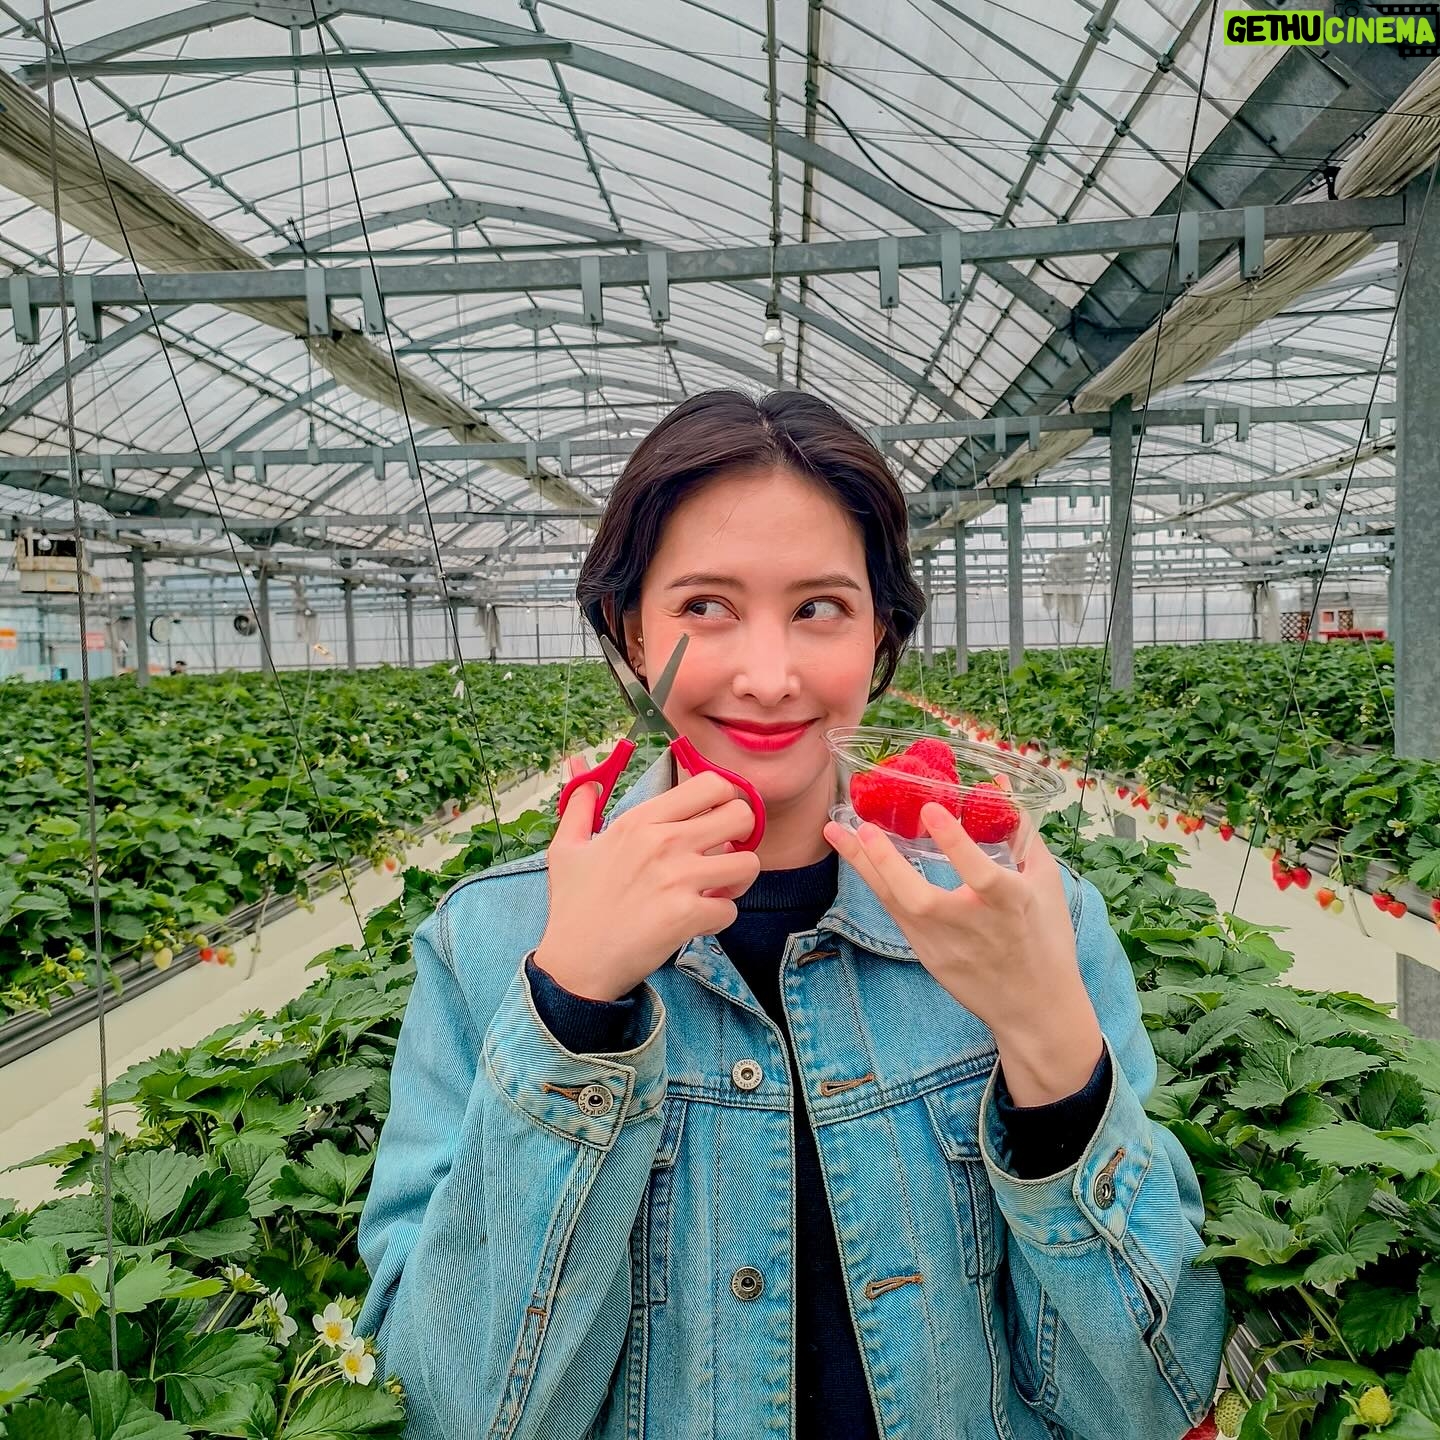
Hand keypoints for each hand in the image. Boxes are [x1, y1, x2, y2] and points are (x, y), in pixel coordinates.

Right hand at [534, 758, 760, 1001]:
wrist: (575, 962)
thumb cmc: (573, 904)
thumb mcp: (568, 847)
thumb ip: (581, 803)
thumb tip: (578, 765)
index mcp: (641, 820)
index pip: (712, 784)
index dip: (724, 800)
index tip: (714, 819)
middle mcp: (664, 841)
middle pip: (742, 816)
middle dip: (742, 835)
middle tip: (724, 853)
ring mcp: (678, 879)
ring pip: (748, 864)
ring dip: (737, 880)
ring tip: (715, 889)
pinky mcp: (687, 916)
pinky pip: (731, 909)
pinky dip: (718, 918)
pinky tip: (697, 921)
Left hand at [822, 798, 1103, 1105]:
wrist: (1035, 1009)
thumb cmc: (1046, 937)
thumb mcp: (1044, 881)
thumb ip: (1019, 831)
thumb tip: (998, 784)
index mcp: (1012, 905)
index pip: (981, 873)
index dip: (955, 842)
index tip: (930, 809)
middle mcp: (973, 927)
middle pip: (920, 898)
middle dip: (886, 863)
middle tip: (862, 826)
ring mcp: (945, 946)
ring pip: (896, 906)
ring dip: (864, 867)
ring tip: (836, 832)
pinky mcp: (928, 957)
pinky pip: (896, 914)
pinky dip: (877, 883)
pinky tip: (857, 857)